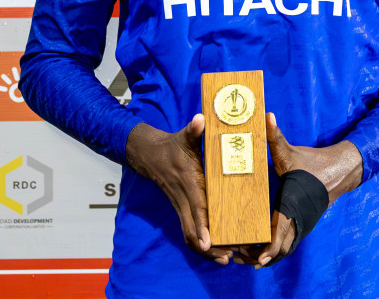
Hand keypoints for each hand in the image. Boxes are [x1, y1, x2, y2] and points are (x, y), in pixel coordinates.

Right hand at [125, 116, 234, 264]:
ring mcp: (180, 206)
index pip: (196, 207)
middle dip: (209, 246)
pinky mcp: (181, 210)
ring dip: (205, 250)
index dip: (201, 225)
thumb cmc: (173, 145)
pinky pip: (188, 232)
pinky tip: (215, 251)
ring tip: (225, 259)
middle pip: (192, 229)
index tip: (208, 241)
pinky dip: (200, 244)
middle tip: (228, 256)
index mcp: (188, 182)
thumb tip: (200, 120)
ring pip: (189, 235)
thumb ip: (193, 130)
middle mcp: (183, 198)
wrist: (150, 154)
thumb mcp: (183, 136)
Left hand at [235, 111, 362, 267]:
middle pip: (281, 247)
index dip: (270, 247)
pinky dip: (274, 249)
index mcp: (293, 203)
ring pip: (284, 248)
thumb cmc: (312, 162)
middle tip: (239, 258)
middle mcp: (298, 218)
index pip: (282, 231)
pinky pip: (287, 242)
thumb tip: (267, 115)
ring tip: (245, 258)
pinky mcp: (301, 224)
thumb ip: (275, 136)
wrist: (339, 170)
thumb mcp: (291, 150)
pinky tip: (259, 251)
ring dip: (266, 256)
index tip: (257, 257)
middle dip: (260, 256)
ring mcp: (301, 223)